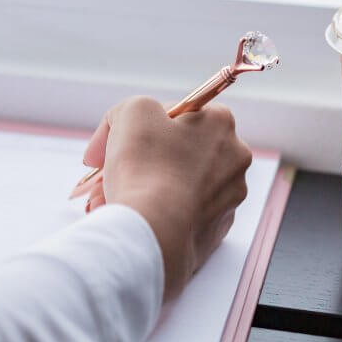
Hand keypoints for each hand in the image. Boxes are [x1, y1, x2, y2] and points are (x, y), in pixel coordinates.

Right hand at [82, 97, 251, 299]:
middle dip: (138, 161)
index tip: (117, 143)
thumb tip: (123, 129)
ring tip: (109, 199)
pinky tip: (131, 217)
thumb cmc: (145, 168)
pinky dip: (156, 215)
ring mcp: (228, 199)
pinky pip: (179, 216)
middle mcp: (234, 160)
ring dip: (141, 189)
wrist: (154, 233)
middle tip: (107, 173)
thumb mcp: (131, 111)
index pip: (176, 114)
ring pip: (174, 186)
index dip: (140, 126)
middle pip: (174, 153)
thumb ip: (132, 108)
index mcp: (220, 124)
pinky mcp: (214, 231)